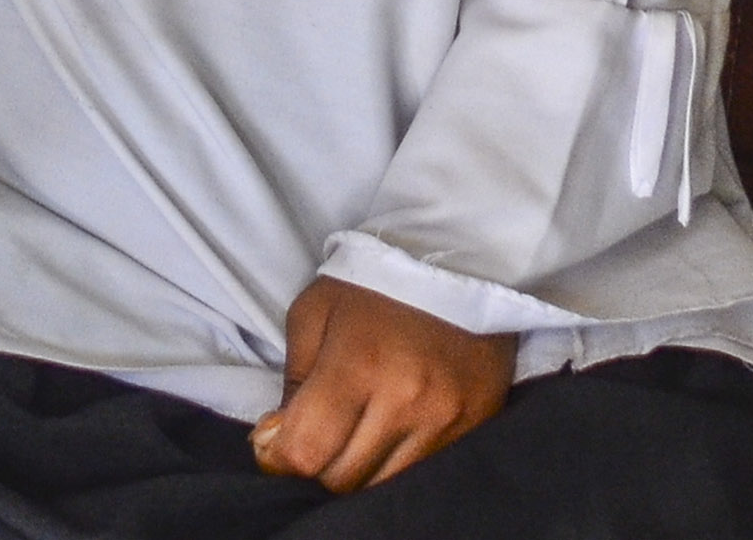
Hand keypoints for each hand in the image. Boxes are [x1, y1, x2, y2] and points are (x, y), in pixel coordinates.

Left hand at [253, 277, 510, 491]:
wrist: (461, 264)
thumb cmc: (374, 286)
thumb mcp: (314, 313)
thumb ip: (291, 381)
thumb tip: (276, 442)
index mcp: (359, 364)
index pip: (305, 452)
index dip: (278, 455)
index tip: (276, 439)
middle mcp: (408, 399)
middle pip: (342, 480)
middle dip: (320, 460)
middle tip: (321, 428)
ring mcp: (448, 419)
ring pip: (381, 488)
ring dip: (360, 468)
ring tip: (359, 428)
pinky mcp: (476, 427)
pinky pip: (422, 476)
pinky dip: (397, 464)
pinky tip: (393, 432)